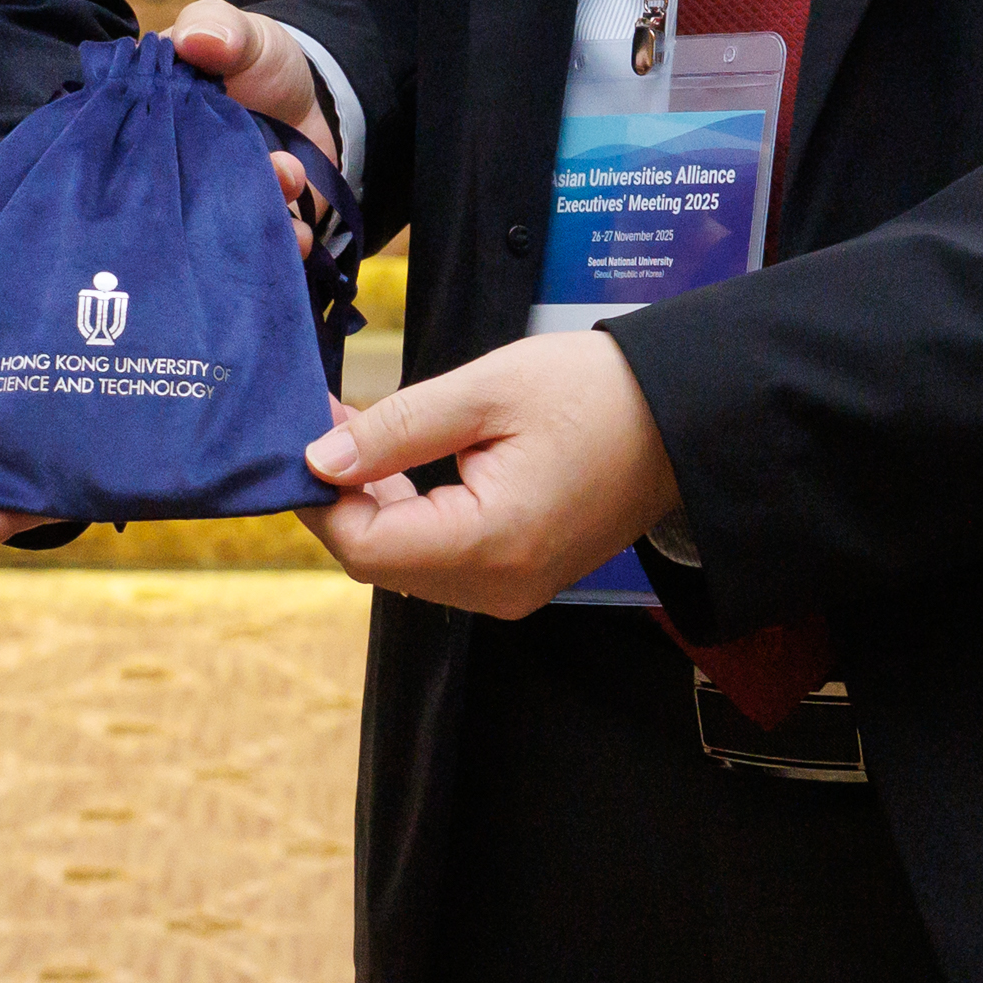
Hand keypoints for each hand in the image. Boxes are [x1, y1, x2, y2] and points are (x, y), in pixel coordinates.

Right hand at [170, 0, 338, 259]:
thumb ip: (221, 27)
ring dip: (251, 211)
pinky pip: (256, 248)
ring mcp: (213, 203)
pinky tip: (298, 228)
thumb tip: (194, 40)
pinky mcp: (249, 226)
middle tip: (245, 167)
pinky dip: (278, 242)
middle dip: (207, 190)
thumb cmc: (261, 63)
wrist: (315, 102)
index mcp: (154, 120)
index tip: (185, 136)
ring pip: (215, 227)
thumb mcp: (244, 34)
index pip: (129, 141)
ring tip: (287, 174)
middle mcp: (175, 169)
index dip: (150, 146)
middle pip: (169, 194)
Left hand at [299, 331, 681, 616]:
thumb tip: (318, 461)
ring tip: (357, 431)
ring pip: (405, 564)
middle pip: (379, 562)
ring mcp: (512, 591)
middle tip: (323, 421)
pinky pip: (441, 560)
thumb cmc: (595, 393)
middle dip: (341, 497)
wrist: (682, 419)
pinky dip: (409, 516)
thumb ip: (395, 429)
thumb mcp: (485, 391)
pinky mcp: (519, 577)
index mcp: (492, 543)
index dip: (320, 498)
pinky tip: (398, 463)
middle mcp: (499, 588)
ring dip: (372, 505)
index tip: (301, 436)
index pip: (364, 547)